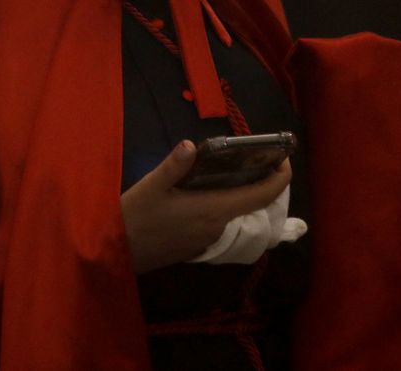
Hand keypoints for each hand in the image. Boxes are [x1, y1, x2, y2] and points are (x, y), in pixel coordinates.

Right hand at [119, 140, 292, 274]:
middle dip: (258, 178)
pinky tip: (204, 187)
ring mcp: (208, 238)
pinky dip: (221, 202)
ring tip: (228, 165)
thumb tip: (190, 145)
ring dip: (238, 190)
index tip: (283, 158)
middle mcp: (217, 226)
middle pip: (250, 202)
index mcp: (212, 210)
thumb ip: (174, 165)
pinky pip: (219, 219)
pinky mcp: (197, 244)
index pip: (261, 196)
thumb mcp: (151, 186)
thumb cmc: (135, 218)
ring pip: (234, 210)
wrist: (116, 254)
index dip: (280, 178)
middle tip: (251, 153)